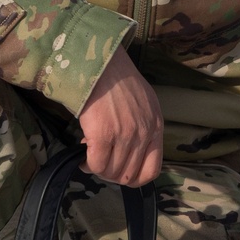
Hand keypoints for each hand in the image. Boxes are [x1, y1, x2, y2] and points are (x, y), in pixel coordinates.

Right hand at [79, 46, 163, 186]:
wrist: (99, 62)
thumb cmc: (117, 78)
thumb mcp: (143, 102)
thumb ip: (142, 127)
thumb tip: (125, 150)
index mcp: (156, 126)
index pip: (152, 170)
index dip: (134, 178)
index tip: (120, 171)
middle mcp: (144, 133)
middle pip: (129, 175)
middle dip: (112, 174)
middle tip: (101, 163)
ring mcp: (124, 135)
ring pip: (111, 172)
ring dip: (98, 169)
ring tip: (91, 157)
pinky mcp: (103, 135)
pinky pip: (96, 165)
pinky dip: (87, 165)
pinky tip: (83, 156)